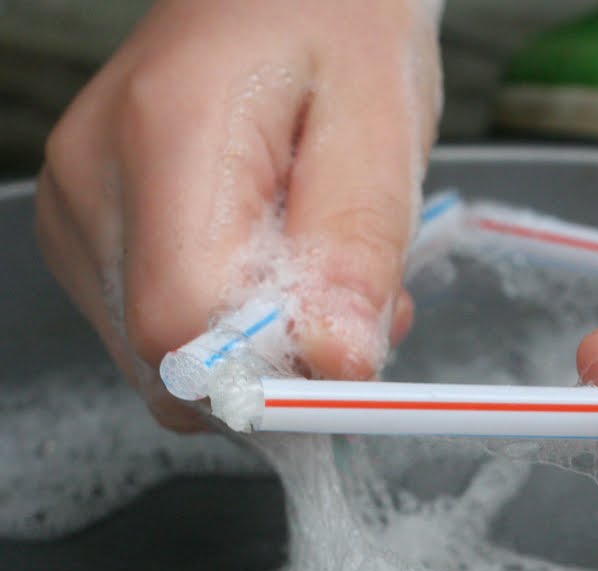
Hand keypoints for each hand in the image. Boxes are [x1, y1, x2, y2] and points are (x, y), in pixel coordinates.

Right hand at [36, 0, 441, 429]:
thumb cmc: (339, 33)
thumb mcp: (382, 130)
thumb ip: (358, 250)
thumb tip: (336, 363)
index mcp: (162, 140)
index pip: (181, 329)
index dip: (274, 373)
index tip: (351, 358)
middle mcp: (92, 182)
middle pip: (167, 357)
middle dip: (280, 363)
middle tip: (360, 300)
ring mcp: (78, 210)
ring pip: (166, 358)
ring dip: (266, 347)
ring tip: (326, 267)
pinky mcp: (87, 232)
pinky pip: (162, 328)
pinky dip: (237, 326)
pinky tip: (282, 267)